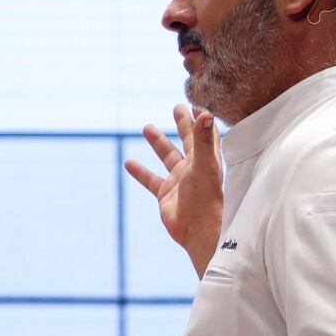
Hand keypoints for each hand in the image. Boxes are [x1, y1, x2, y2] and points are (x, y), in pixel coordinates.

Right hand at [126, 104, 224, 275]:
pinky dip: (140, 171)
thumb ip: (203, 139)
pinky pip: (150, 180)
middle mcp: (194, 168)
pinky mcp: (166, 195)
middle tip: (177, 107)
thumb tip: (206, 113)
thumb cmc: (207, 198)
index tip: (196, 104)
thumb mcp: (204, 165)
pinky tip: (128, 162)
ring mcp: (179, 181)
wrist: (199, 230)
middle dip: (182, 124)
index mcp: (207, 159)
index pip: (206, 134)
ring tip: (146, 127)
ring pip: (167, 157)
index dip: (202, 119)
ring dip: (158, 143)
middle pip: (188, 140)